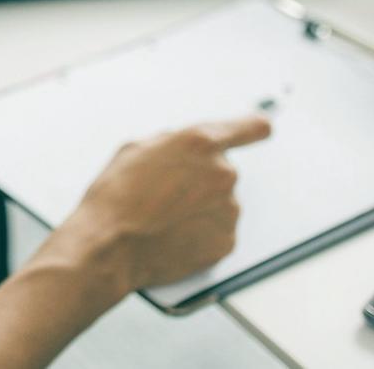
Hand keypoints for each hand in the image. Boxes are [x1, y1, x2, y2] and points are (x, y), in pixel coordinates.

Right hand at [57, 114, 271, 292]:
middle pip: (222, 171)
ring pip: (220, 202)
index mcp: (200, 143)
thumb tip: (181, 148)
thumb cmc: (116, 197)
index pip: (249, 127)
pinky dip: (201, 232)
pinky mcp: (227, 241)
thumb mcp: (135, 149)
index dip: (254, 128)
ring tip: (164, 218)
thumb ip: (170, 142)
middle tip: (167, 193)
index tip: (261, 128)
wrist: (112, 246)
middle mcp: (223, 173)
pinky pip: (219, 230)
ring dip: (200, 207)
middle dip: (200, 179)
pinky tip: (173, 234)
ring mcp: (228, 210)